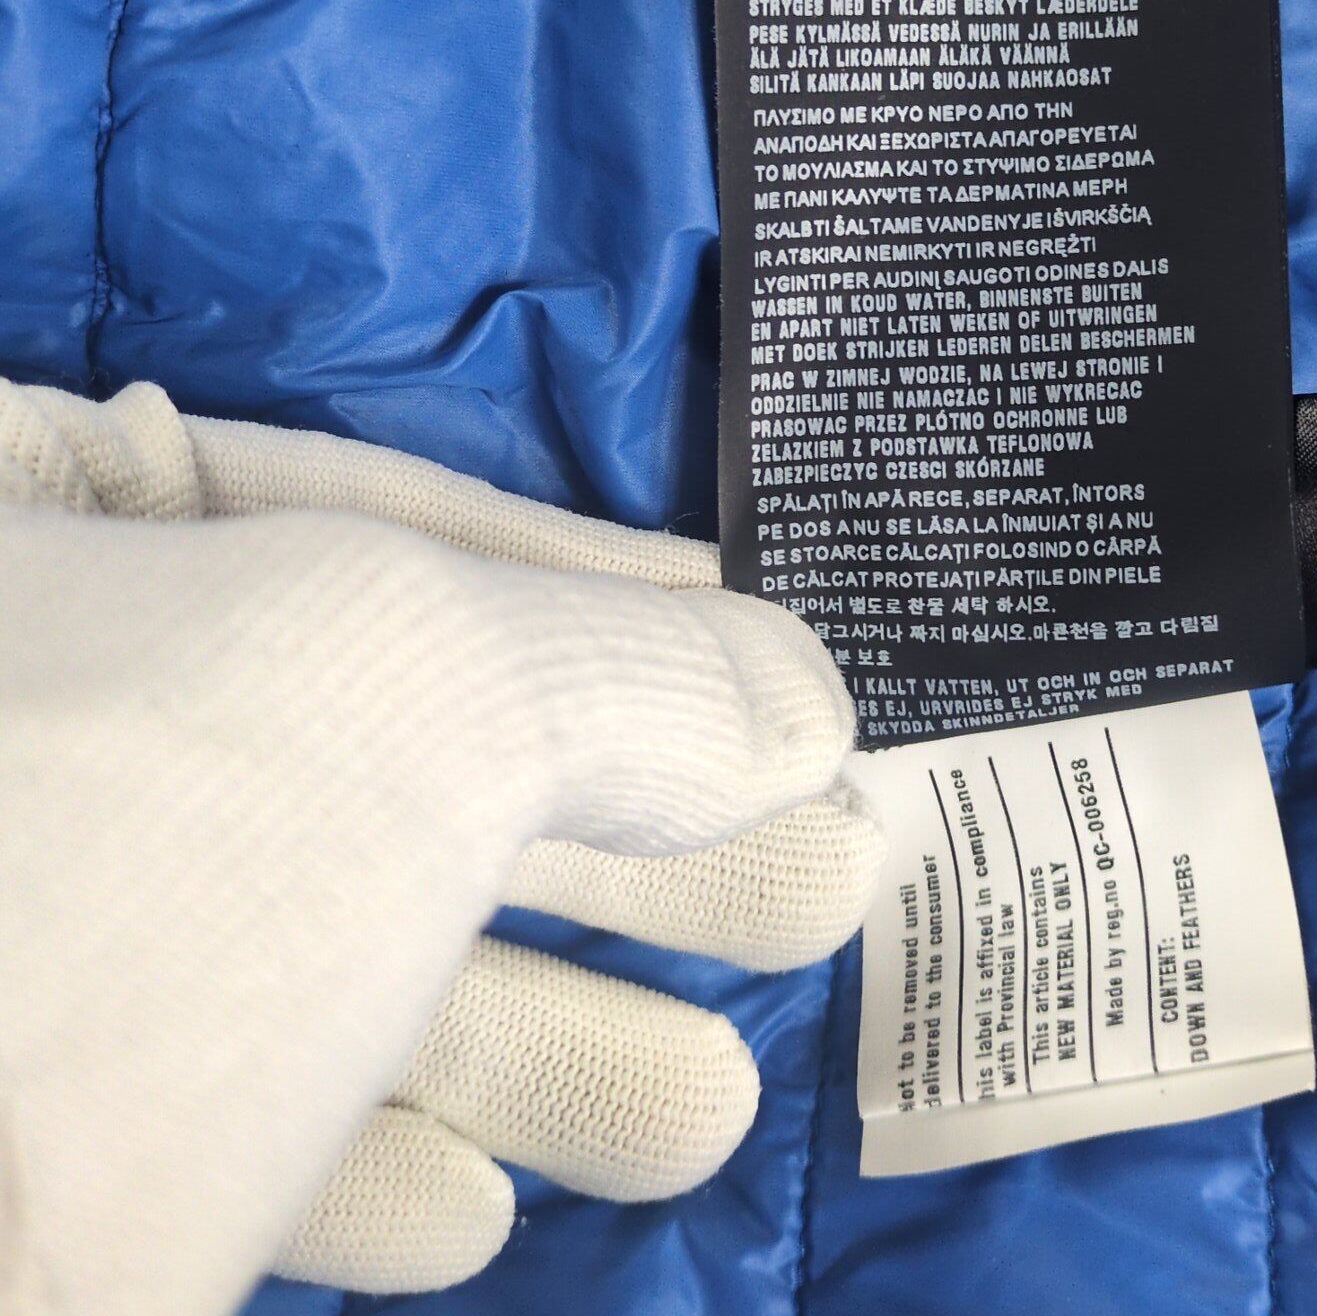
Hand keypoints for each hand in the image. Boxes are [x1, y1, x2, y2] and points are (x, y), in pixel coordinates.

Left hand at [0, 382, 879, 1315]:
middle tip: (814, 904)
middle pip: (380, 756)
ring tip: (705, 1111)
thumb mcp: (411, 692)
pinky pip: (193, 1121)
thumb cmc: (97, 870)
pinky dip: (350, 1166)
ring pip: (304, 965)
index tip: (763, 686)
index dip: (597, 599)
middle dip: (621, 850)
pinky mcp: (16, 1128)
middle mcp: (24, 717)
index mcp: (39, 527)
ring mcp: (17, 933)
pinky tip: (468, 1222)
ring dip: (524, 1044)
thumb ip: (627, 671)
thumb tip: (799, 694)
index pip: (364, 516)